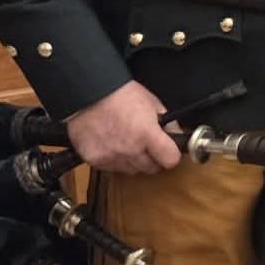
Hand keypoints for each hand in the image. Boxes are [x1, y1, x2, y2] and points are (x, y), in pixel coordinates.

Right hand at [66, 80, 180, 173]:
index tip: (169, 151)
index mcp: (146, 134)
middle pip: (151, 168)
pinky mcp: (95, 161)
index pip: (170, 160)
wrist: (88, 94)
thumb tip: (177, 136)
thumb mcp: (152, 103)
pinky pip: (112, 168)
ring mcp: (111, 157)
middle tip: (147, 145)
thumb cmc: (119, 94)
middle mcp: (130, 149)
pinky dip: (115, 160)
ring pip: (132, 170)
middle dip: (153, 158)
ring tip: (128, 142)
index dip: (172, 155)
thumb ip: (168, 123)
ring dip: (134, 161)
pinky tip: (113, 145)